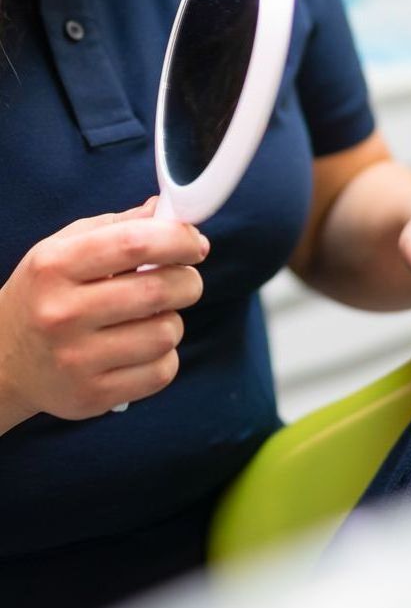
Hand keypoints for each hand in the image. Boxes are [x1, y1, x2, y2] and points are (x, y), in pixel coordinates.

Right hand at [0, 198, 208, 426]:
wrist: (1, 360)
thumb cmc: (45, 294)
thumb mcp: (64, 248)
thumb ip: (119, 226)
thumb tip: (170, 212)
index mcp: (55, 266)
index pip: (135, 243)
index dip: (179, 240)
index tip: (196, 244)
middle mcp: (62, 313)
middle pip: (159, 290)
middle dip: (188, 281)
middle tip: (183, 282)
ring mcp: (76, 359)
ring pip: (166, 333)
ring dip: (173, 321)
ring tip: (152, 318)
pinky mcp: (92, 395)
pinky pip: (162, 372)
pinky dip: (165, 358)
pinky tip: (142, 348)